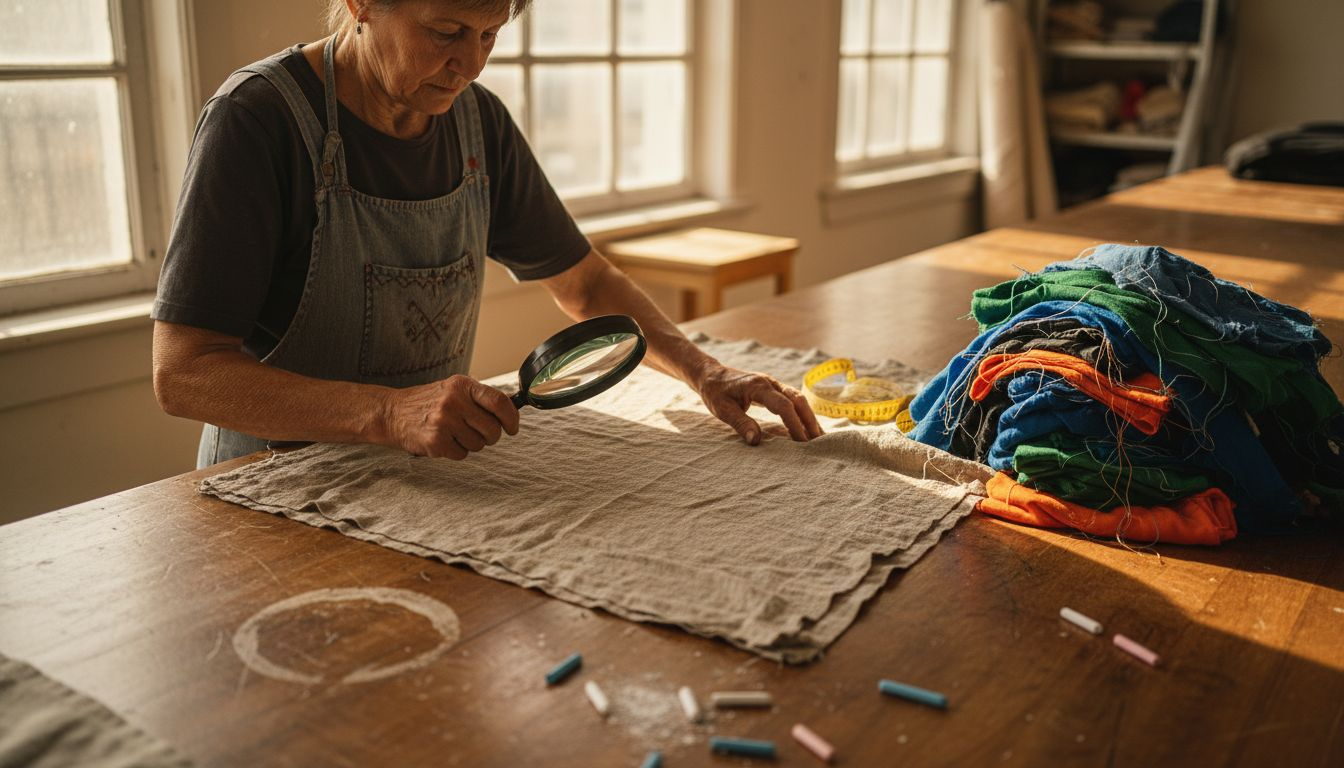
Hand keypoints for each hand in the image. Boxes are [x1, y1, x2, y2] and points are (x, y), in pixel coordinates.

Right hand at [380, 375, 519, 458]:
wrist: (391, 413)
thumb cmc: (428, 402)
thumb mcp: (453, 389)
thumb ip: (479, 398)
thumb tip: (512, 411)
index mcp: (462, 385)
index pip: (499, 402)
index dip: (512, 418)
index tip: (512, 428)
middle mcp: (453, 401)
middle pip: (492, 429)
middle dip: (490, 436)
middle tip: (477, 432)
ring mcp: (444, 421)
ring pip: (479, 444)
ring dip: (471, 444)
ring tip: (453, 433)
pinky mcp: (435, 441)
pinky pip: (462, 455)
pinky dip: (456, 451)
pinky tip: (443, 441)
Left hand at [695, 363, 823, 444]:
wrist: (712, 375)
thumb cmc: (716, 393)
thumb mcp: (723, 410)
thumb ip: (741, 423)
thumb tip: (756, 441)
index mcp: (758, 387)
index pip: (783, 405)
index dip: (794, 424)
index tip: (802, 442)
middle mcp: (770, 383)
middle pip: (798, 399)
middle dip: (809, 420)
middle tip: (818, 441)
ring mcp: (773, 384)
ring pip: (799, 399)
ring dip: (809, 417)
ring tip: (818, 437)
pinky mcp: (773, 389)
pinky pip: (793, 400)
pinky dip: (802, 413)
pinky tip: (807, 426)